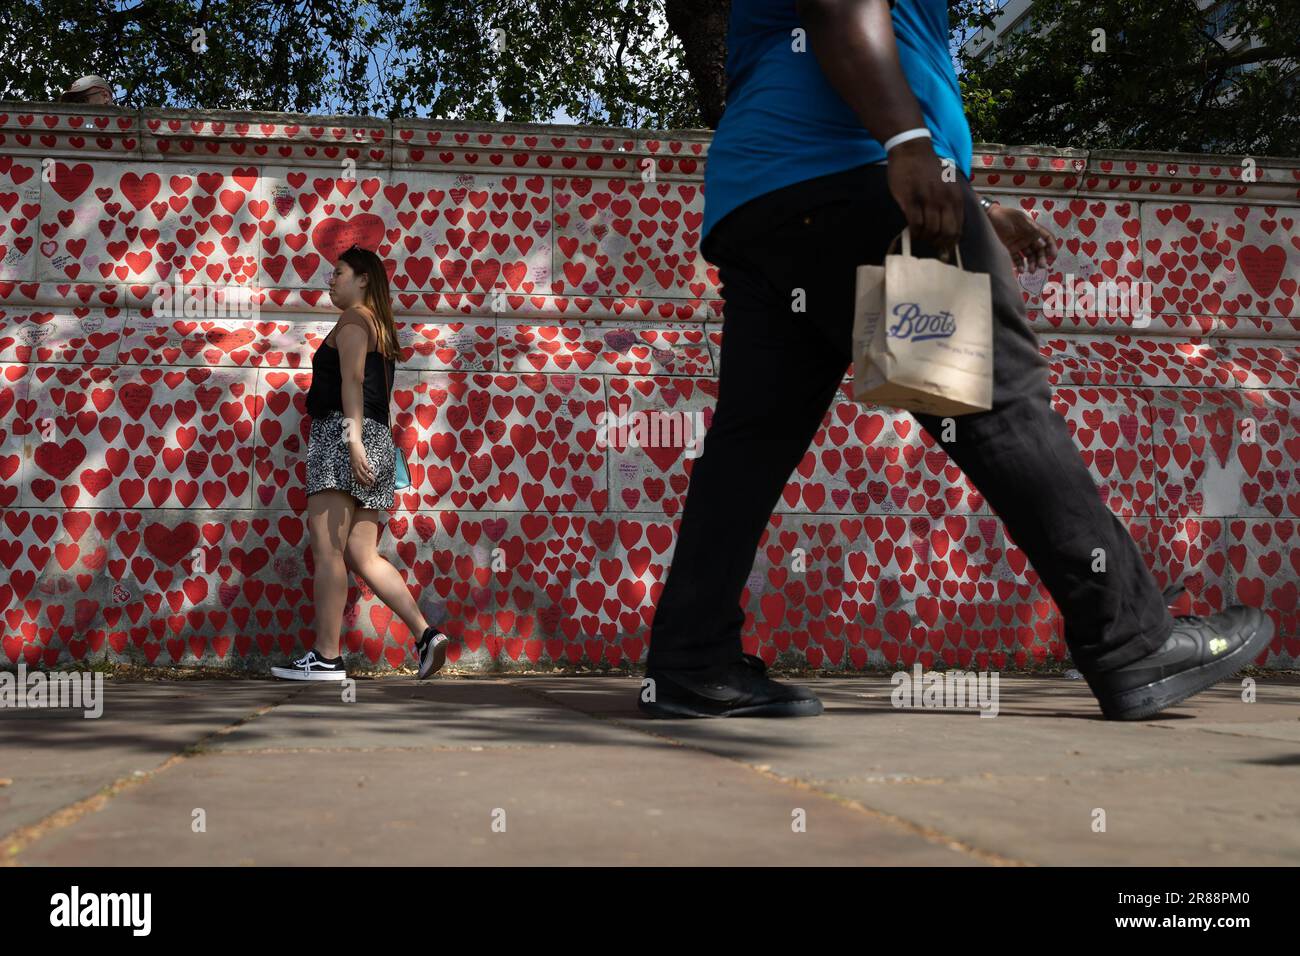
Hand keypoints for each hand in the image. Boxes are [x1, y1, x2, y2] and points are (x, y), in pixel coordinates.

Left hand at [349, 440, 374, 486]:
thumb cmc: (354, 450)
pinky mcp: (362, 460)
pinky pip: (367, 467)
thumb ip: (356, 463)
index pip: (356, 477)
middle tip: (370, 485)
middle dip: (365, 482)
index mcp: (352, 466)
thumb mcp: (354, 459)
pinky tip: (373, 473)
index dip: (360, 482)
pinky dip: (370, 471)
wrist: (353, 444)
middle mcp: (355, 466)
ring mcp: (358, 463)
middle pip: (360, 477)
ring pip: (364, 473)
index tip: (364, 486)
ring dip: (368, 478)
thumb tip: (360, 467)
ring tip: (373, 481)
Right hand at [886, 138, 963, 252]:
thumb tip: (949, 225)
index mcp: (955, 197)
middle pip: (945, 233)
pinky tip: (912, 232)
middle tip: (931, 245)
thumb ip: (950, 202)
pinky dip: (914, 232)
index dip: (951, 242)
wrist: (912, 150)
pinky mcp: (911, 200)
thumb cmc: (928, 168)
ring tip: (920, 237)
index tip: (944, 248)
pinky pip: (915, 224)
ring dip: (925, 238)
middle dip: (938, 244)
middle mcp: (944, 200)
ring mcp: (927, 200)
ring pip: (930, 231)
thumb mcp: (948, 184)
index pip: (957, 228)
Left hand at [986, 204, 1056, 272]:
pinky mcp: (1010, 250)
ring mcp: (1019, 245)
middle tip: (1042, 266)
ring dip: (1032, 264)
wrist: (989, 217)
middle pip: (1039, 250)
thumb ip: (1031, 229)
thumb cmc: (1005, 216)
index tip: (1053, 255)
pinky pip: (1017, 259)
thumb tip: (1041, 240)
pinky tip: (1022, 270)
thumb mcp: (1020, 219)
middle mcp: (1028, 238)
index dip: (1052, 246)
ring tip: (1031, 271)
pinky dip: (1020, 265)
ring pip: (1029, 256)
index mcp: (1033, 229)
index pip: (1047, 238)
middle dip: (1042, 258)